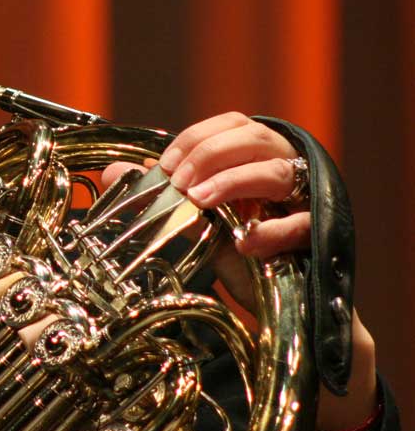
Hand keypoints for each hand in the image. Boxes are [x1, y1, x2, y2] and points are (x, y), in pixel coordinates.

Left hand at [102, 112, 376, 430]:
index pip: (232, 124)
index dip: (198, 137)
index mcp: (253, 156)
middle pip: (256, 138)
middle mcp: (281, 169)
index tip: (167, 165)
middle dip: (211, 154)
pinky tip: (243, 244)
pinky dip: (271, 230)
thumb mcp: (192, 221)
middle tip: (181, 183)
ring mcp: (303, 200)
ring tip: (200, 201)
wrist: (274, 306)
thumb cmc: (235, 251)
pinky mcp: (317, 235)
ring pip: (278, 172)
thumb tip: (113, 172)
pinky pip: (302, 223)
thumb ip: (159, 195)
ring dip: (234, 182)